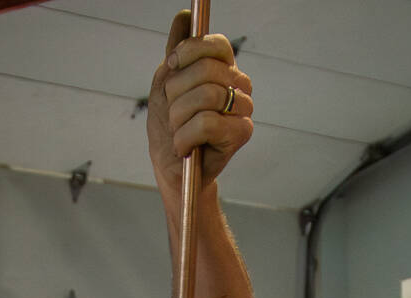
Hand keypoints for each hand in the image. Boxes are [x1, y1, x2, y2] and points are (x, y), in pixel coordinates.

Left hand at [148, 12, 252, 197]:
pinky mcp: (241, 134)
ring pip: (206, 96)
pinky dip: (184, 137)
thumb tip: (184, 16)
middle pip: (206, 71)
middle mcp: (239, 86)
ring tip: (177, 131)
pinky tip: (183, 146)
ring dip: (178, 117)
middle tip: (172, 113)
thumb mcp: (166, 83)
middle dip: (176, 94)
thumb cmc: (170, 127)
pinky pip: (207, 123)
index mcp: (225, 69)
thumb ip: (177, 50)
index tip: (171, 68)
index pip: (216, 44)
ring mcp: (243, 109)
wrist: (172, 167)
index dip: (188, 52)